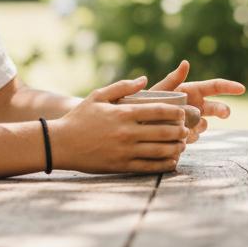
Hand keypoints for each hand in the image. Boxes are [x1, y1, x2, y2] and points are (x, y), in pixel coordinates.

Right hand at [48, 76, 188, 173]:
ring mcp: (125, 151)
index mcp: (124, 113)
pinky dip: (164, 165)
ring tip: (182, 145)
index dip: (176, 112)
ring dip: (176, 148)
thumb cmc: (79, 118)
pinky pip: (149, 167)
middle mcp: (127, 132)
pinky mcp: (122, 166)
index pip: (159, 110)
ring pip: (160, 150)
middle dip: (180, 131)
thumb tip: (144, 79)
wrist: (60, 144)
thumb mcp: (98, 96)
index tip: (183, 113)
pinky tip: (172, 161)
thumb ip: (122, 86)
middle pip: (164, 131)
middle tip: (186, 130)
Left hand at [152, 60, 245, 142]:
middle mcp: (195, 105)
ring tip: (182, 125)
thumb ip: (173, 79)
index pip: (214, 86)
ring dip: (198, 126)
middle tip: (225, 113)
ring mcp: (193, 121)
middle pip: (216, 107)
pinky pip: (194, 137)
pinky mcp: (188, 135)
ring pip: (205, 125)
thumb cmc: (146, 104)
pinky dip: (189, 136)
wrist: (136, 125)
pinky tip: (176, 134)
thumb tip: (185, 62)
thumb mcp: (159, 90)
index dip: (229, 87)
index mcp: (191, 91)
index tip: (242, 89)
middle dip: (222, 110)